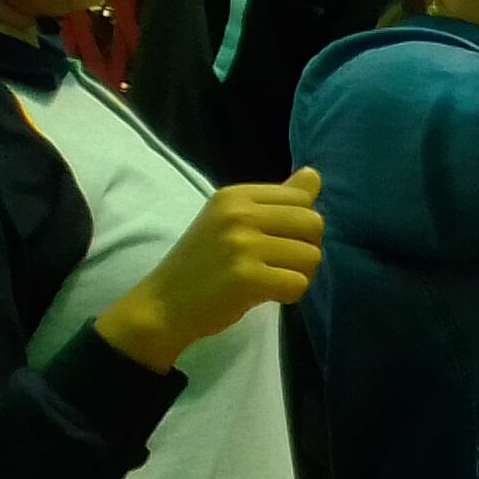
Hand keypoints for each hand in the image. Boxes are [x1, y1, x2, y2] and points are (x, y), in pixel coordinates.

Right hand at [98, 169, 321, 369]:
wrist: (163, 304)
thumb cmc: (203, 264)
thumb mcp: (233, 222)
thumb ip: (277, 200)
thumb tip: (314, 174)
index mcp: (235, 196)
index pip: (302, 198)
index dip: (301, 226)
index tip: (276, 242)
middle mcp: (238, 214)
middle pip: (313, 224)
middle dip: (306, 249)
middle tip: (279, 265)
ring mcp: (241, 245)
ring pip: (311, 256)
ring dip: (299, 274)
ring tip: (270, 280)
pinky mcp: (246, 277)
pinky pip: (298, 283)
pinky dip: (290, 295)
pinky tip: (266, 295)